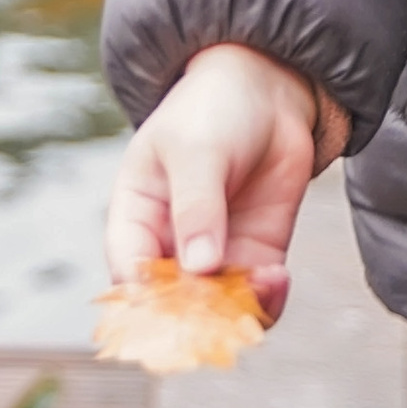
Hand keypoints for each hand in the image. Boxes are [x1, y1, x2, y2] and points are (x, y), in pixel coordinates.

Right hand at [103, 42, 347, 325]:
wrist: (269, 89)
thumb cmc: (213, 109)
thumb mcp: (196, 150)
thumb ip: (197, 206)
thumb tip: (199, 268)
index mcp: (135, 218)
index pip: (129, 272)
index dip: (144, 300)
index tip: (171, 311)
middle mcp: (170, 245)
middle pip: (172, 303)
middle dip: (195, 318)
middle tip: (222, 315)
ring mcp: (214, 254)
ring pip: (216, 310)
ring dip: (236, 313)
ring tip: (261, 286)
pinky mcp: (255, 255)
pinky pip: (255, 296)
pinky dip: (265, 300)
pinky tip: (277, 279)